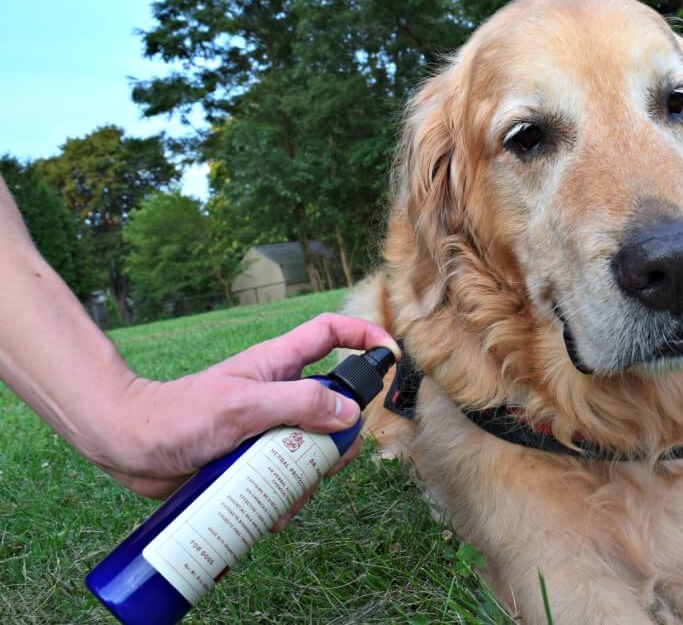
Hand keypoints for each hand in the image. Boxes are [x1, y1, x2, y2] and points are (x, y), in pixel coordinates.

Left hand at [89, 313, 398, 528]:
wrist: (129, 446)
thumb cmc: (179, 414)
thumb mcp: (245, 406)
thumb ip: (299, 404)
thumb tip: (349, 413)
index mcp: (278, 363)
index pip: (330, 334)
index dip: (363, 335)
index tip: (390, 354)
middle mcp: (278, 393)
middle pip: (333, 405)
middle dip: (341, 436)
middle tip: (331, 460)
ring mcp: (267, 427)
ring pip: (313, 448)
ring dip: (310, 476)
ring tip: (289, 497)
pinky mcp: (252, 459)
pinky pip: (285, 477)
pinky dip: (286, 497)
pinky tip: (272, 513)